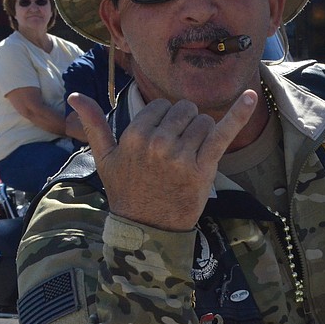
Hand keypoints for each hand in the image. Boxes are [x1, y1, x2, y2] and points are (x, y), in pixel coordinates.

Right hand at [69, 91, 255, 230]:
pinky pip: (223, 133)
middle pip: (184, 110)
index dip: (163, 120)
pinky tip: (251, 96)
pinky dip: (239, 113)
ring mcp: (181, 155)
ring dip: (201, 134)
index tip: (159, 140)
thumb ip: (93, 124)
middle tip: (175, 151)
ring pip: (203, 121)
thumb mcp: (105, 158)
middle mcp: (157, 142)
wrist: (147, 228)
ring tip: (188, 157)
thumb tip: (73, 96)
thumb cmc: (126, 190)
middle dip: (184, 124)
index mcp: (134, 135)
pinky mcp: (203, 167)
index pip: (161, 105)